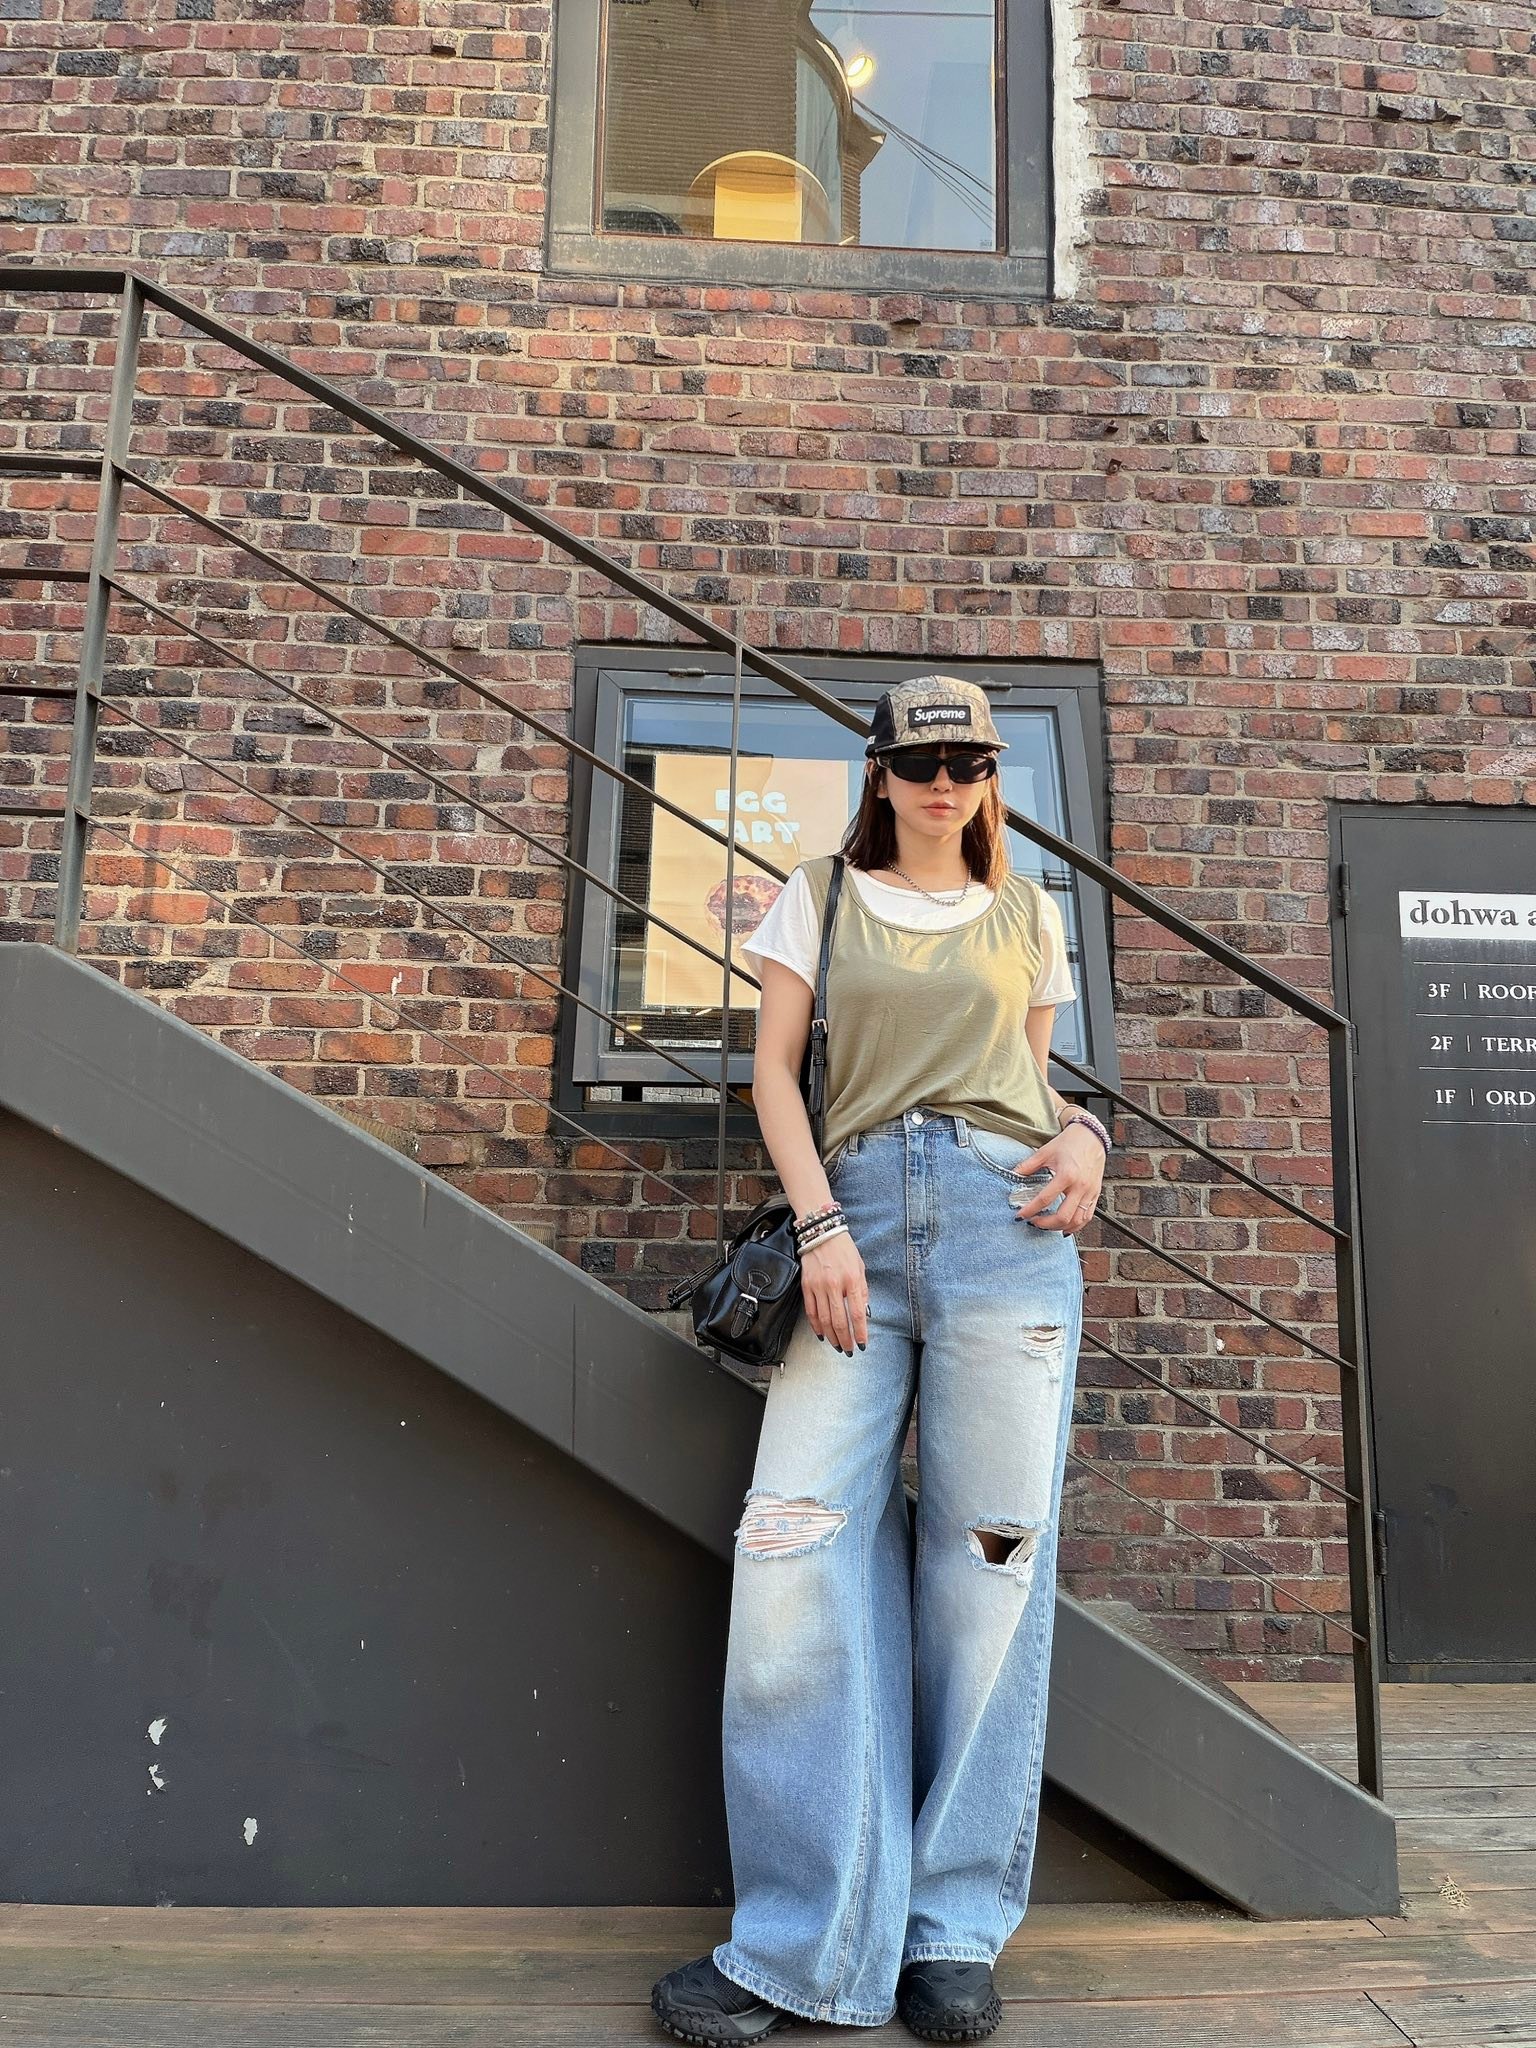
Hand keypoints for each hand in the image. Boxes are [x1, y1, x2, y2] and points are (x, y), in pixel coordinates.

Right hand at [800, 1231, 868, 1352]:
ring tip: (837, 1346)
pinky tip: (821, 1334)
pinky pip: (810, 1311)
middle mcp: (835, 1285)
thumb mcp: (861, 1268)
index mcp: (852, 1280)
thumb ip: (863, 1291)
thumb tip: (864, 1313)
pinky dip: (816, 1326)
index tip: (862, 1344)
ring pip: (824, 1319)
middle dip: (845, 1340)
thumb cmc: (844, 1250)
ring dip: (831, 1336)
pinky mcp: (806, 1286)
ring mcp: (818, 1286)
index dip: (860, 1333)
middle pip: (840, 1321)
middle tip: (849, 1350)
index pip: (857, 1314)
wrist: (822, 1232)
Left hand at [1010, 1122, 1104, 1234]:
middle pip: (1063, 1217)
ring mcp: (1090, 1192)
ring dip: (1060, 1227)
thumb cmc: (1069, 1142)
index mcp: (1066, 1175)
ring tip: (1046, 1226)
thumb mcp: (1045, 1152)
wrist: (1091, 1135)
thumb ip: (1027, 1166)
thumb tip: (1013, 1175)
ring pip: (1077, 1221)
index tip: (1020, 1216)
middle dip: (1045, 1224)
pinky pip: (1087, 1217)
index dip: (1030, 1210)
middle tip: (1033, 1222)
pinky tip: (1064, 1226)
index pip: (1045, 1199)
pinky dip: (1076, 1225)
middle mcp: (1080, 1186)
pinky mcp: (1096, 1194)